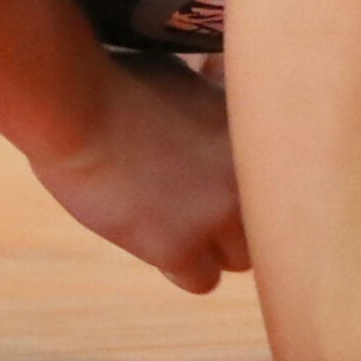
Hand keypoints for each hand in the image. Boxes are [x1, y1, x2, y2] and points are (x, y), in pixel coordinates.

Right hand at [30, 55, 249, 292]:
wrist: (73, 106)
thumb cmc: (120, 82)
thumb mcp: (189, 80)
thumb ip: (219, 104)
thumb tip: (225, 103)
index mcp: (260, 127)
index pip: (287, 175)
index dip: (254, 177)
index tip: (227, 175)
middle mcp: (251, 173)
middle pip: (272, 221)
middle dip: (240, 214)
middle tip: (207, 203)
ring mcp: (217, 212)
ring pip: (242, 259)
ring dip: (216, 245)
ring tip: (182, 223)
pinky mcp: (178, 246)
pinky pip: (203, 280)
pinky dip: (182, 265)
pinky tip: (158, 239)